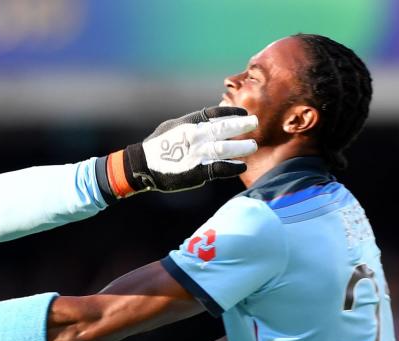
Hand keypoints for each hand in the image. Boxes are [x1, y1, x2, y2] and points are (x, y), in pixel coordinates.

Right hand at [101, 107, 257, 196]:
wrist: (143, 165)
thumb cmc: (157, 146)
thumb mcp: (173, 127)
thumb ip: (191, 124)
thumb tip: (208, 121)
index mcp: (190, 123)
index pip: (215, 113)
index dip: (231, 113)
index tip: (244, 114)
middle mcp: (195, 136)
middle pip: (224, 128)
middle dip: (242, 126)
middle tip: (255, 124)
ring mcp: (197, 153)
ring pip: (225, 148)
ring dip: (241, 147)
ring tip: (252, 146)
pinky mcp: (197, 170)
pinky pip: (220, 168)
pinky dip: (233, 167)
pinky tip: (242, 166)